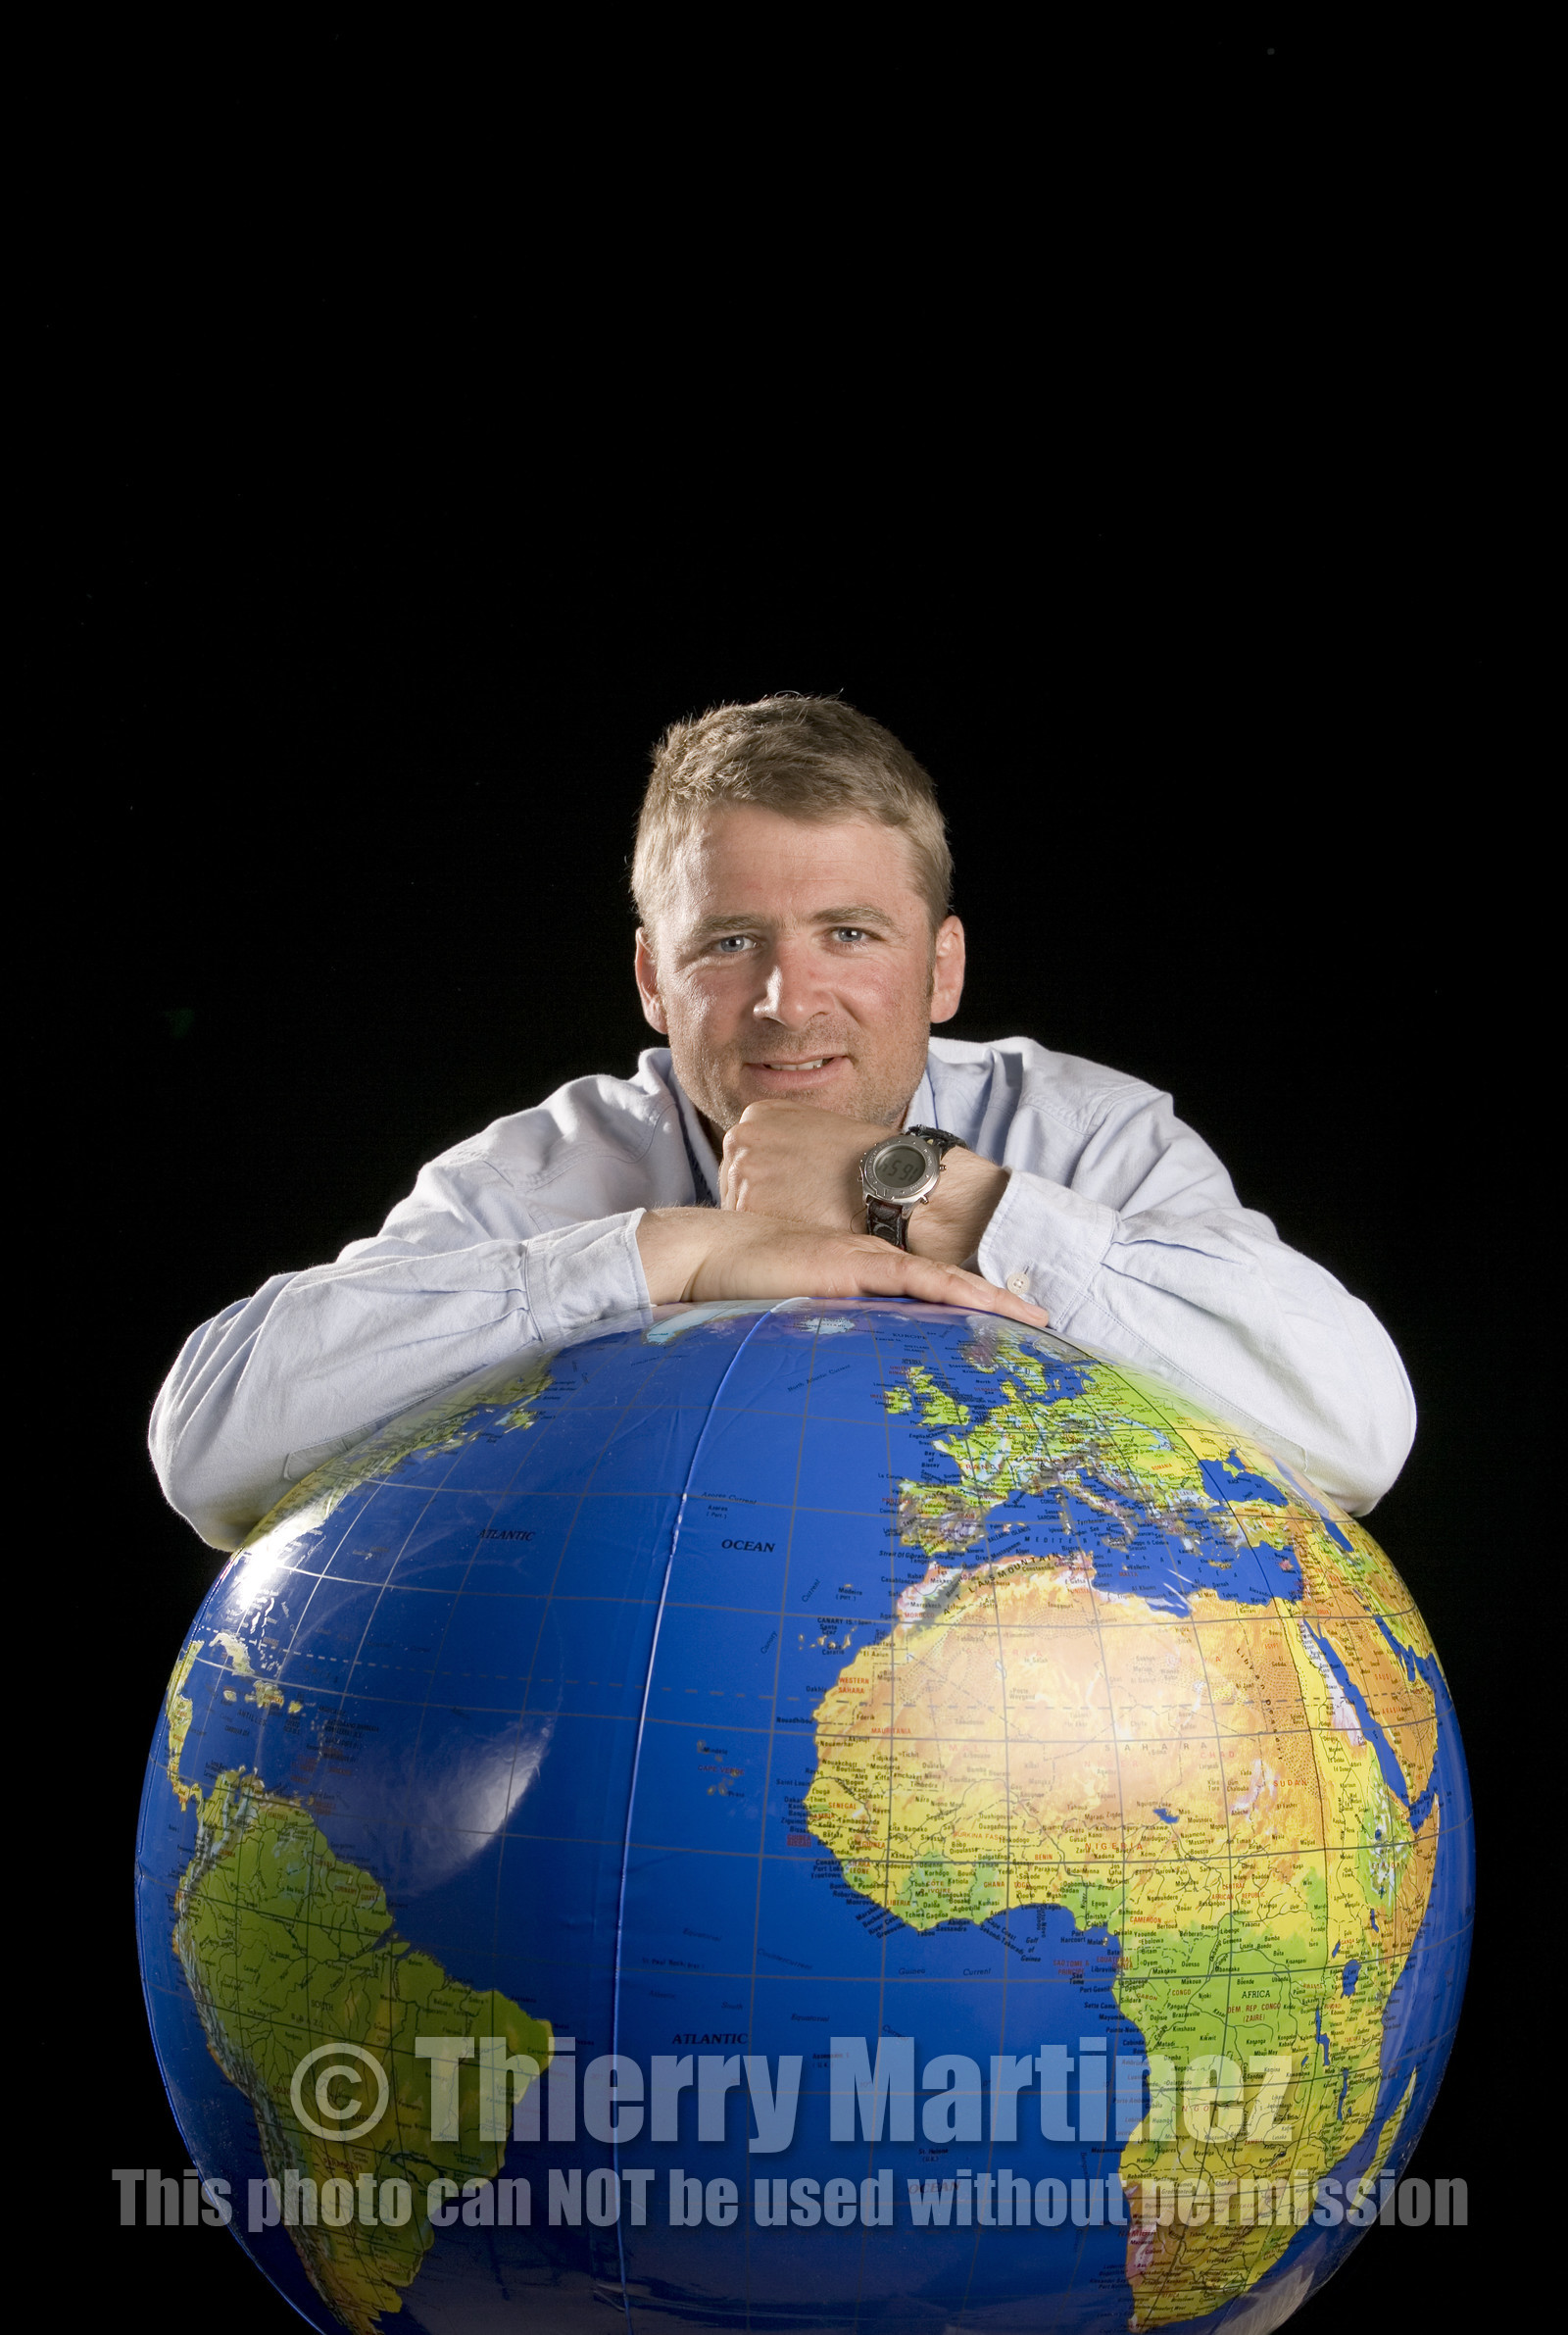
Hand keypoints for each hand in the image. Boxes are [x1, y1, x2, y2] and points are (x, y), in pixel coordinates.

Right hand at [636, 1207, 1049, 1327]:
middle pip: (953, 1288)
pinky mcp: (858, 1264)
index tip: (1012, 1333)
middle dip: (1000, 1308)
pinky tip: (988, 1305)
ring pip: (947, 1283)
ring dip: (992, 1301)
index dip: (975, 1311)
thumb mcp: (799, 1323)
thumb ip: (827, 1344)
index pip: (933, 1296)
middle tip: (1045, 1329)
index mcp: (867, 1280)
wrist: (712, 1256)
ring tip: (1033, 1319)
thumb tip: (847, 1392)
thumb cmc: (747, 1292)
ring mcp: (871, 1261)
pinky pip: (919, 1280)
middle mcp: (879, 1266)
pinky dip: (957, 1293)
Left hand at [719, 1098, 1010, 1267]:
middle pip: (736, 1185)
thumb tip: (768, 1173)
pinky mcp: (748, 1205)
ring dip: (769, 1222)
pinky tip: (804, 1230)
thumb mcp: (819, 1131)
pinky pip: (752, 1234)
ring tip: (812, 1215)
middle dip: (766, 1201)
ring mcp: (741, 1170)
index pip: (746, 1160)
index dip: (774, 1184)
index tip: (801, 1190)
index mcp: (756, 1113)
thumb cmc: (867, 1162)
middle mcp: (741, 1136)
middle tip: (808, 1205)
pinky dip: (774, 1239)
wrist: (894, 1183)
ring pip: (742, 1212)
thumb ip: (784, 1145)